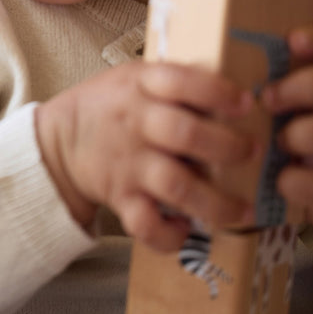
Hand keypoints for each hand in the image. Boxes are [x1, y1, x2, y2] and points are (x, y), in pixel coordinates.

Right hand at [35, 62, 255, 251]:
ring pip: (175, 185)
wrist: (59, 142)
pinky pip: (145, 223)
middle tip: (253, 154)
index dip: (216, 92)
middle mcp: (136, 124)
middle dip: (228, 147)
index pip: (179, 81)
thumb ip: (177, 83)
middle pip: (184, 134)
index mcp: (141, 86)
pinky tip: (187, 232)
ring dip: (215, 203)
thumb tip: (242, 91)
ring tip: (243, 211)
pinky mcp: (120, 198)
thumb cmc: (111, 107)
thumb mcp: (134, 78)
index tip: (246, 103)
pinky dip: (169, 235)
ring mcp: (129, 164)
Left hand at [264, 25, 312, 258]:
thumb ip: (247, 73)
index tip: (293, 40)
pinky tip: (277, 179)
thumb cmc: (285, 128)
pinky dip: (294, 181)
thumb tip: (184, 42)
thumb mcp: (274, 96)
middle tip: (267, 98)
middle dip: (302, 88)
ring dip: (301, 135)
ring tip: (275, 141)